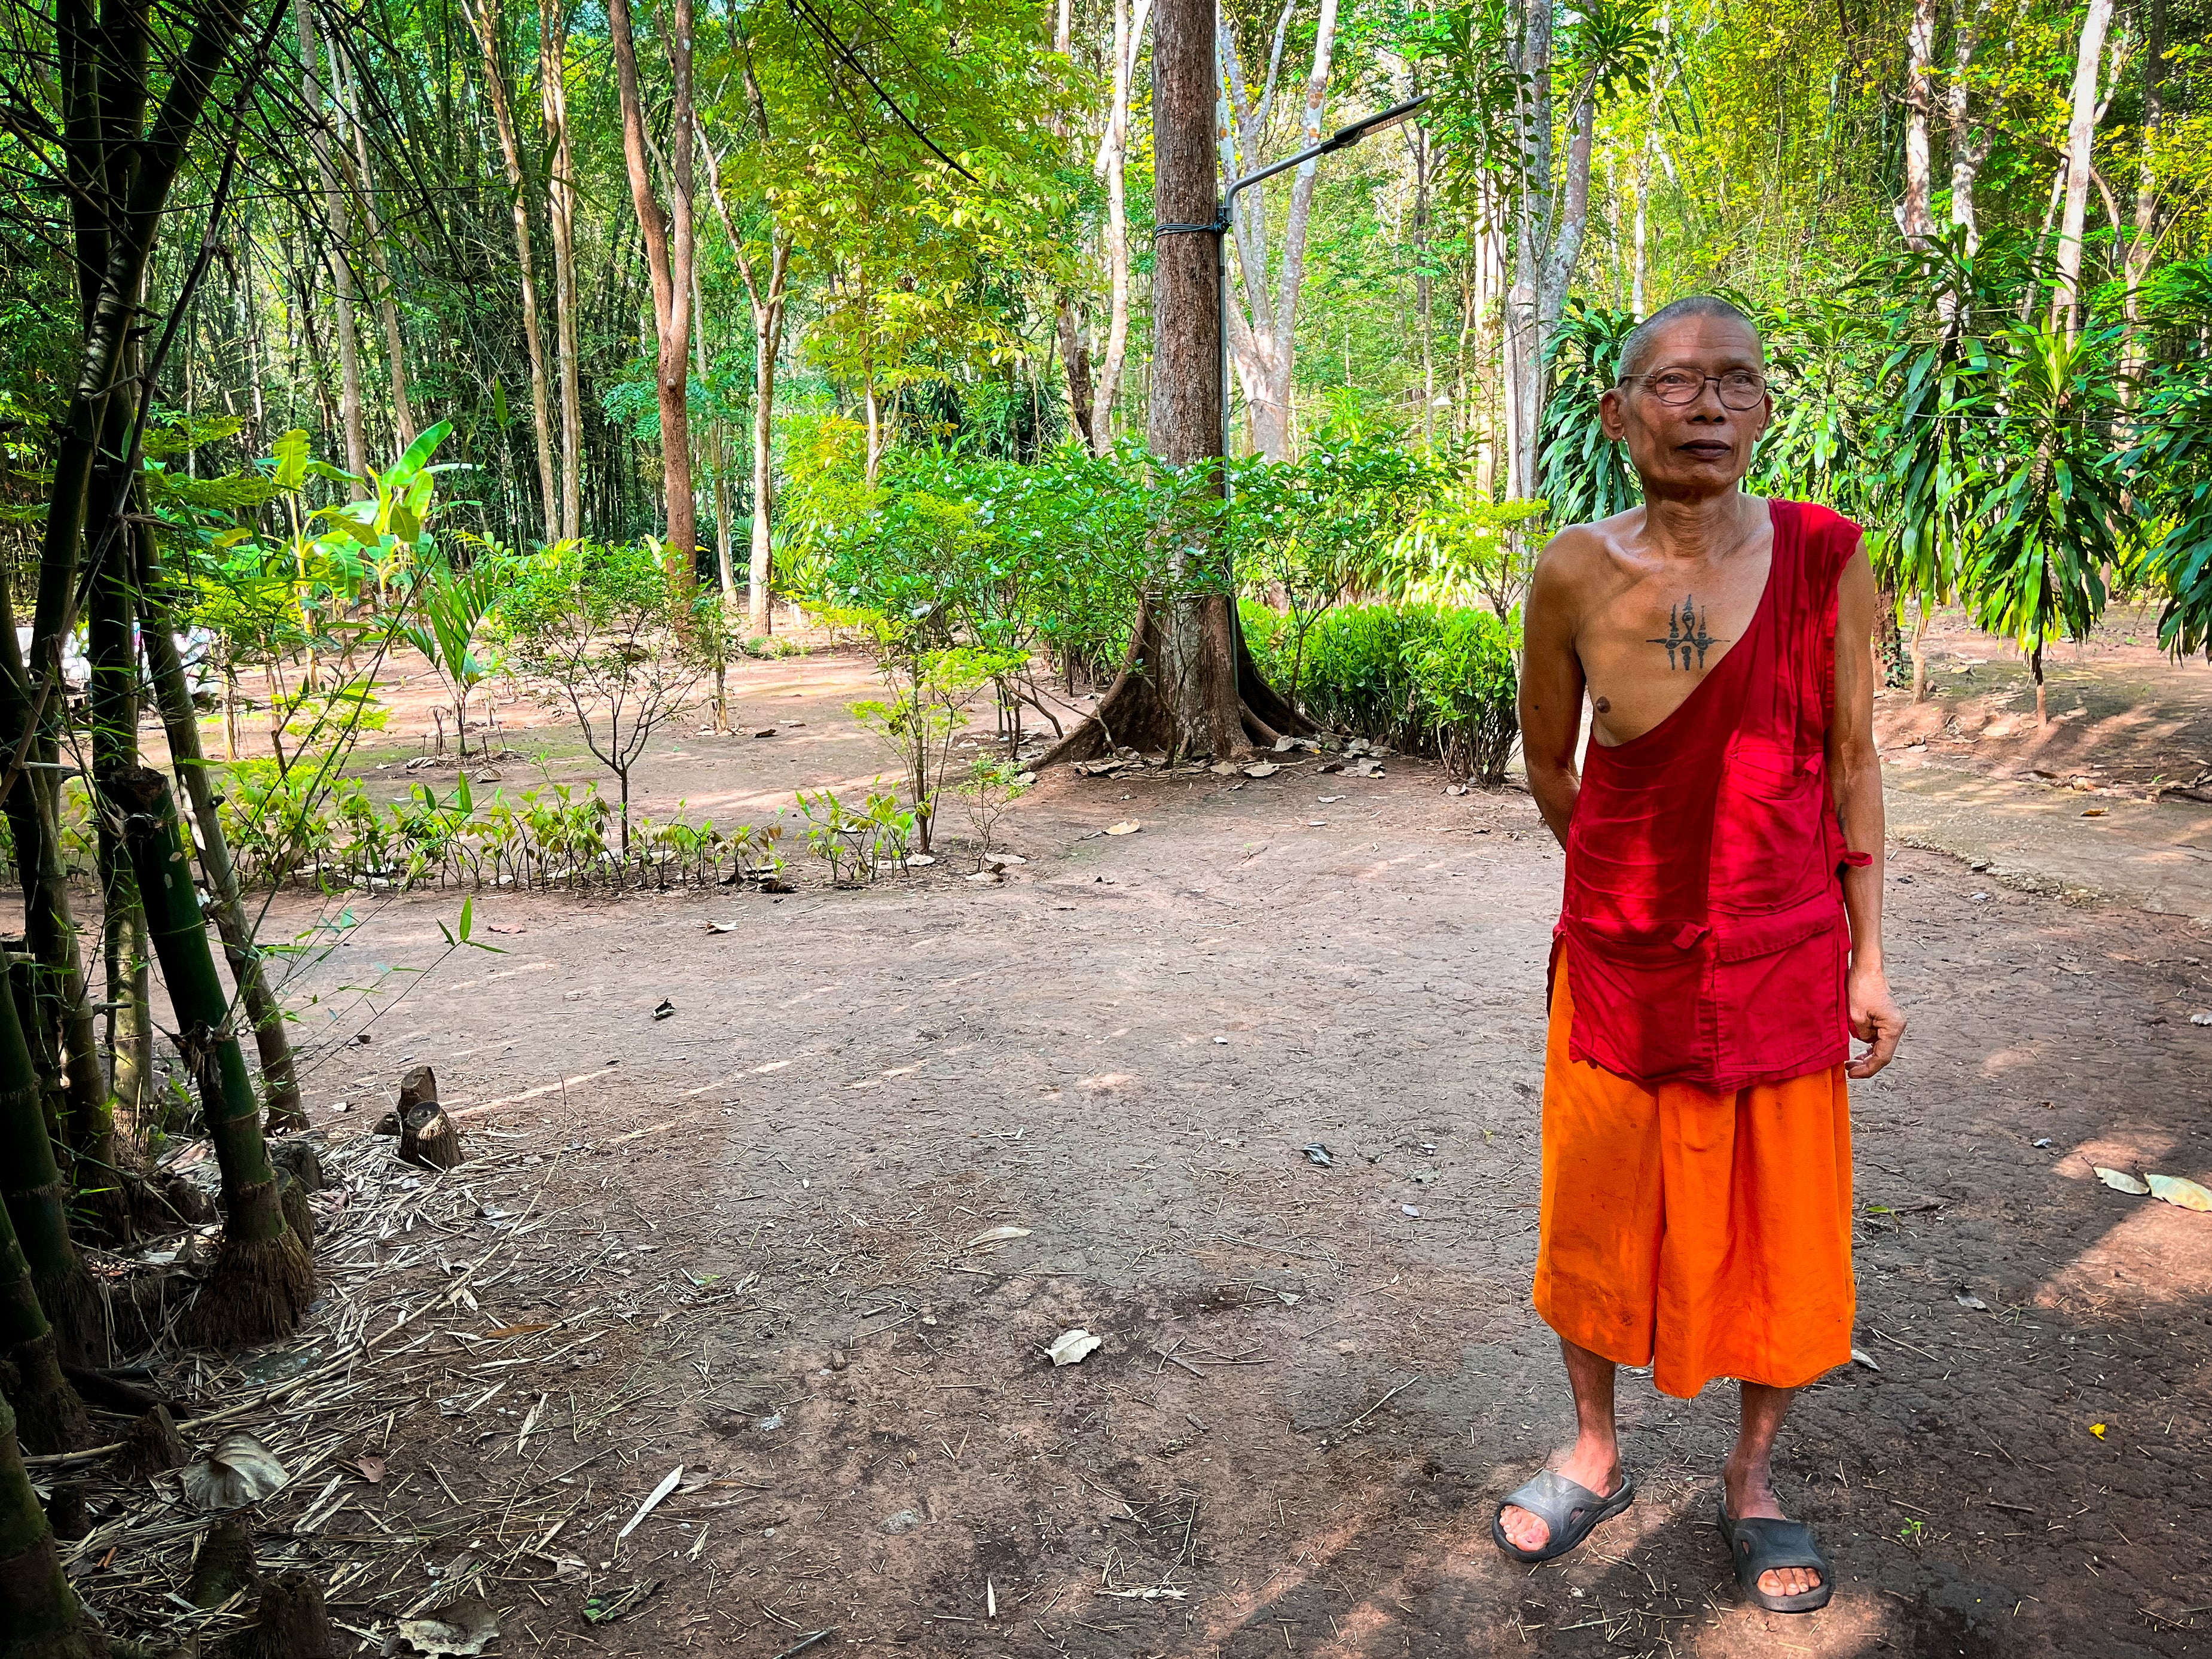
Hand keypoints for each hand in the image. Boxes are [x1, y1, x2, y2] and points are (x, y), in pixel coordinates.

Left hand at [1846, 961, 1905, 1078]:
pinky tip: (1858, 1050)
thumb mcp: (1855, 1017)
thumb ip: (1860, 1034)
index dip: (1867, 1069)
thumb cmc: (1862, 987)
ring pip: (1880, 1046)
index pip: (1882, 1057)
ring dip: (1866, 1055)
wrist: (1866, 968)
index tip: (1853, 1073)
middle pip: (1883, 1053)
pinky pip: (1877, 1037)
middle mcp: (1897, 1025)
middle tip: (1850, 1069)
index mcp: (1893, 1027)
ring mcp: (1892, 1022)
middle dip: (1866, 1064)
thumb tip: (1864, 1040)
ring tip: (1851, 1062)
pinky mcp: (1885, 1018)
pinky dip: (1868, 1045)